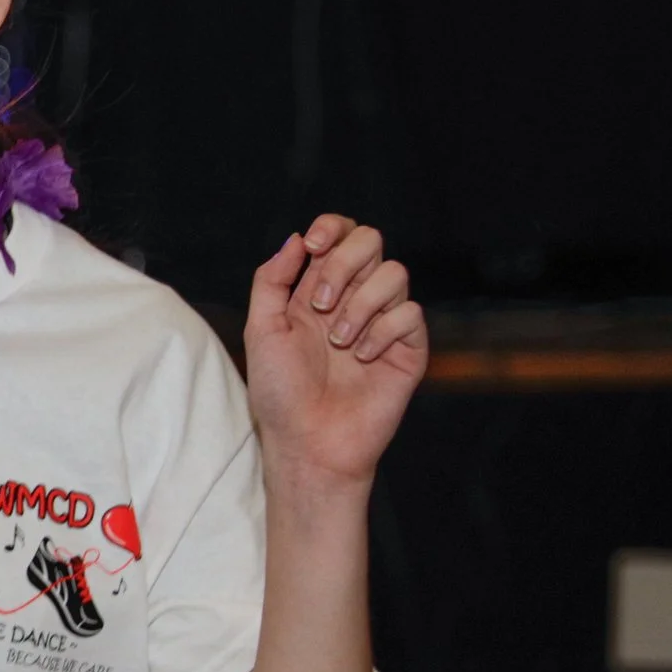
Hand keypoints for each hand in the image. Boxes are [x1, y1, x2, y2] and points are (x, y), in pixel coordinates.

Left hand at [244, 215, 427, 489]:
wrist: (308, 442)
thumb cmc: (280, 393)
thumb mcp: (261, 331)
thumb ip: (272, 280)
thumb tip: (295, 239)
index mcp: (316, 290)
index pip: (337, 236)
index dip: (330, 228)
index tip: (312, 248)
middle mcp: (353, 299)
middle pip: (371, 240)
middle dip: (344, 263)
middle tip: (320, 304)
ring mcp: (383, 321)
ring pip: (395, 273)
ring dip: (360, 304)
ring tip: (338, 342)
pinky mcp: (409, 347)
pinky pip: (410, 313)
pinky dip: (381, 332)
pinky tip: (361, 360)